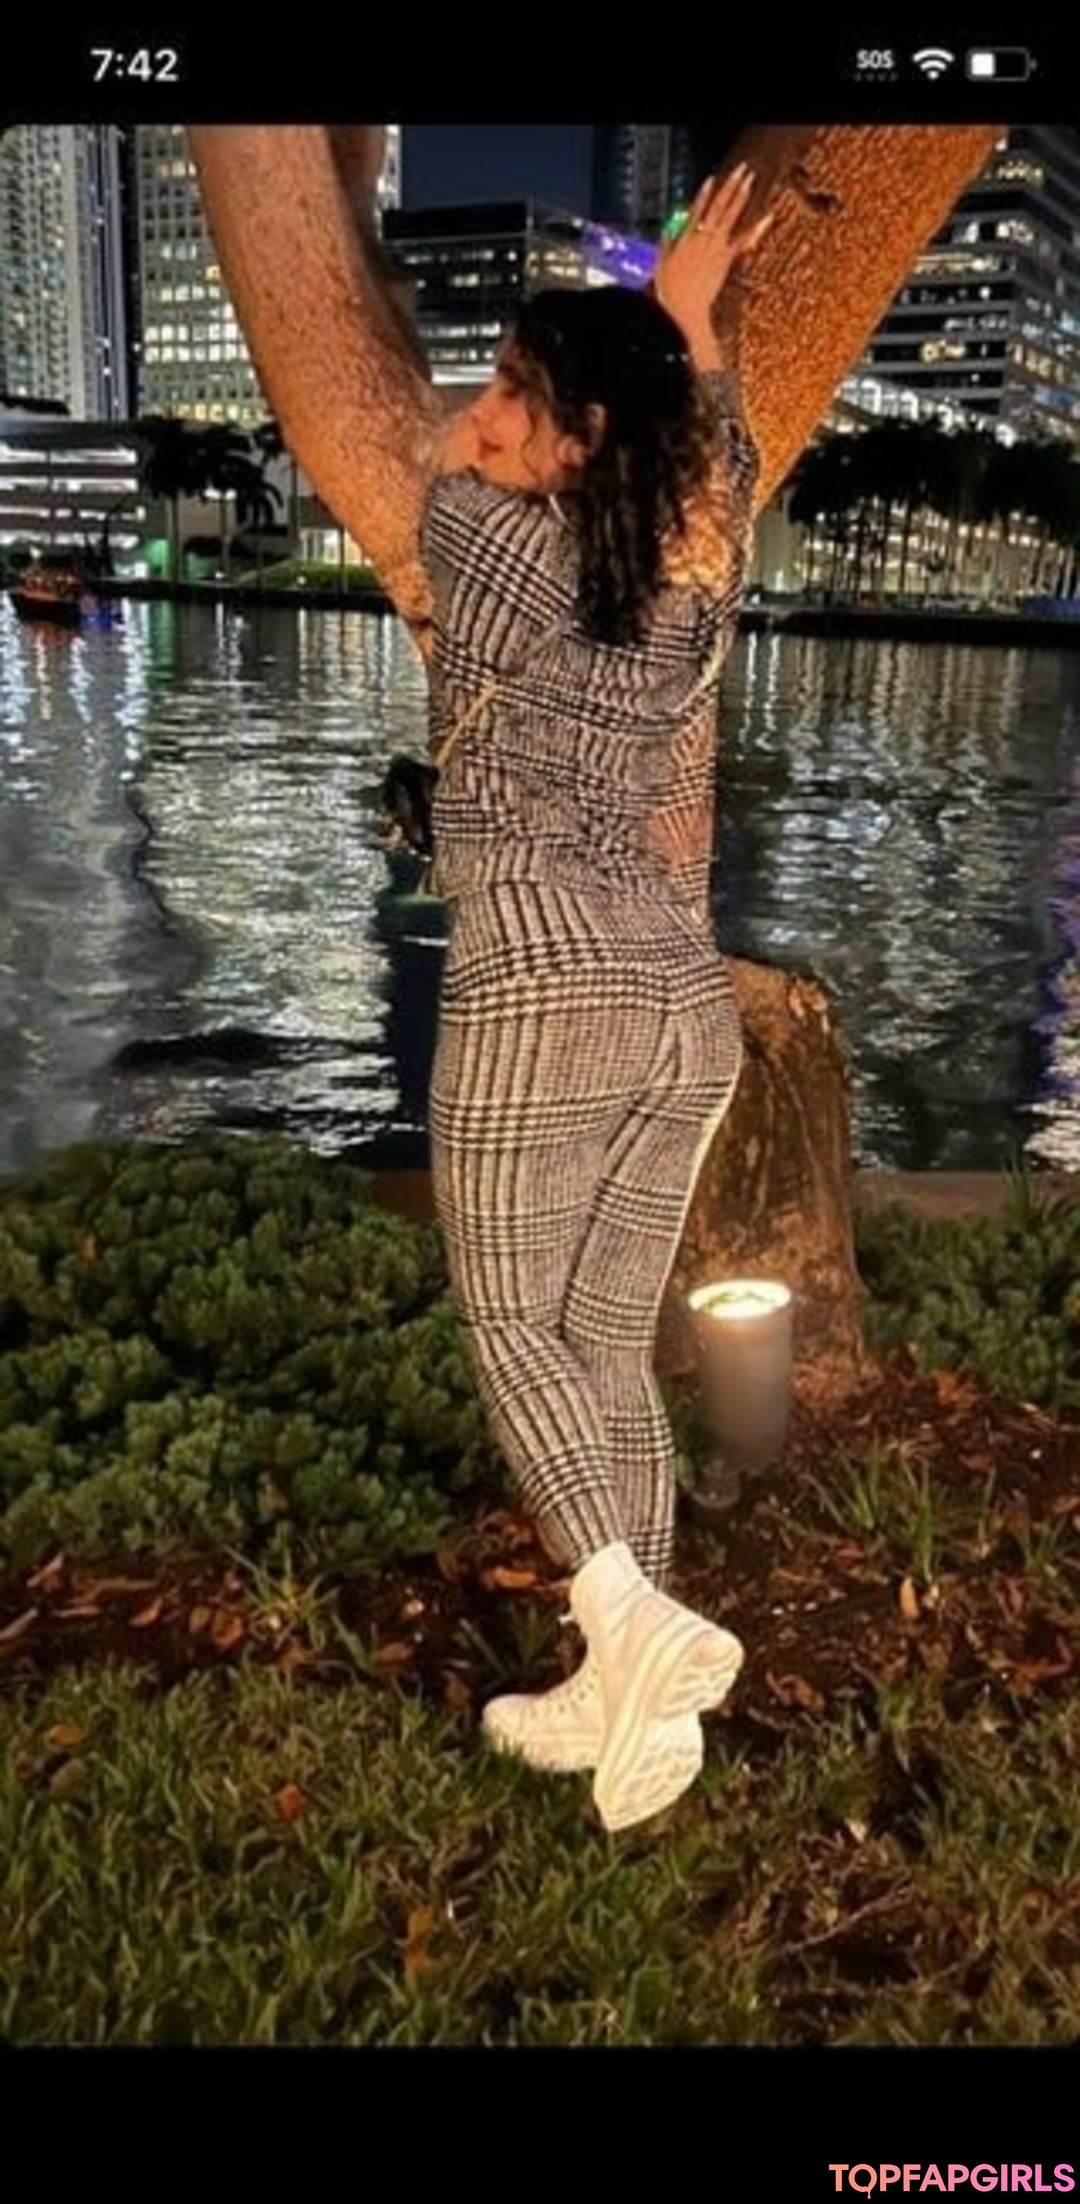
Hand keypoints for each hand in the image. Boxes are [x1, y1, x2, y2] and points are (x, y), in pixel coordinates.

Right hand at [654, 163, 775, 345]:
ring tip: (750, 180)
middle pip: (718, 206)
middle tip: (741, 170)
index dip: (704, 193)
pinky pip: (743, 240)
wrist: (684, 310)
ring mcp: (715, 247)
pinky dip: (756, 228)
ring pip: (730, 215)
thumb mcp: (661, 264)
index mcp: (685, 237)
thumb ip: (666, 243)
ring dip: (741, 195)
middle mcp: (702, 238)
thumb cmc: (671, 293)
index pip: (696, 208)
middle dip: (730, 185)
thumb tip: (668, 230)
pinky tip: (767, 217)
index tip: (712, 179)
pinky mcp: (726, 259)